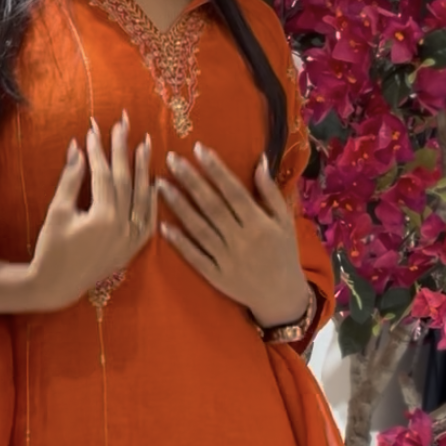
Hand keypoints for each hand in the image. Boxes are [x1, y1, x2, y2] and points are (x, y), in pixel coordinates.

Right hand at [17, 115, 155, 313]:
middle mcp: (124, 228)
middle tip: (124, 123)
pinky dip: (152, 200)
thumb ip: (71, 178)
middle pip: (127, 180)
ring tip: (145, 144)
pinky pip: (149, 220)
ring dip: (145, 169)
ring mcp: (132, 239)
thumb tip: (77, 147)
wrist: (56, 285)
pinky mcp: (133, 248)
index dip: (98, 150)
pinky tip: (155, 181)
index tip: (94, 128)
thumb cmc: (52, 248)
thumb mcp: (58, 211)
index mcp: (104, 218)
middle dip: (123, 149)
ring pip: (144, 198)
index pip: (104, 175)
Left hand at [158, 144, 309, 327]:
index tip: (198, 148)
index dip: (215, 169)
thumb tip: (259, 161)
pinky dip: (179, 241)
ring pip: (199, 228)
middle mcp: (241, 239)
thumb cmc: (284, 253)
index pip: (233, 191)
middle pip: (211, 205)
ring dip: (178, 206)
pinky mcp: (215, 275)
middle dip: (191, 180)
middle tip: (171, 159)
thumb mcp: (285, 221)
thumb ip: (270, 192)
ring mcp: (226, 258)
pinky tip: (162, 225)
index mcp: (259, 223)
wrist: (281, 296)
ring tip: (160, 185)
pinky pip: (194, 256)